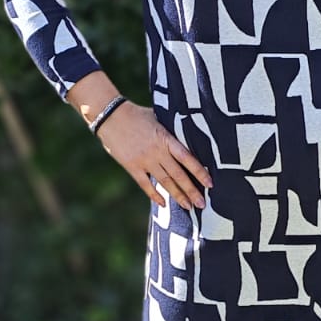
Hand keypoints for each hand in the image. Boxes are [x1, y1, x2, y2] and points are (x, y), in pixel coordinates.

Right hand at [95, 101, 213, 211]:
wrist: (110, 115)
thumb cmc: (136, 114)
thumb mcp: (158, 117)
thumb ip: (171, 129)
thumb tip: (188, 133)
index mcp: (166, 138)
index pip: (188, 158)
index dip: (199, 172)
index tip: (210, 184)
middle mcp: (157, 151)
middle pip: (178, 175)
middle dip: (192, 191)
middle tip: (202, 204)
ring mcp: (144, 160)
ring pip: (165, 182)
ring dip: (177, 196)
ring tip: (188, 206)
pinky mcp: (131, 166)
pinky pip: (145, 184)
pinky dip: (154, 195)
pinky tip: (163, 203)